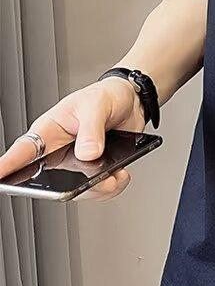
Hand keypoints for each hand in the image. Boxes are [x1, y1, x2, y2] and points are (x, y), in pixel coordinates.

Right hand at [0, 77, 144, 201]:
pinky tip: (121, 175)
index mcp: (49, 131)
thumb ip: (91, 129)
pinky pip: (97, 189)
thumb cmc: (104, 96)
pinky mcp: (94, 171)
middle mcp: (58, 151)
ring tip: (114, 177)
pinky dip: (111, 187)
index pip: (24, 150)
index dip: (9, 165)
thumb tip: (87, 154)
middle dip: (66, 188)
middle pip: (49, 179)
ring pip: (75, 189)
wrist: (130, 101)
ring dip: (96, 189)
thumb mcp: (96, 106)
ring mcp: (75, 163)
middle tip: (81, 187)